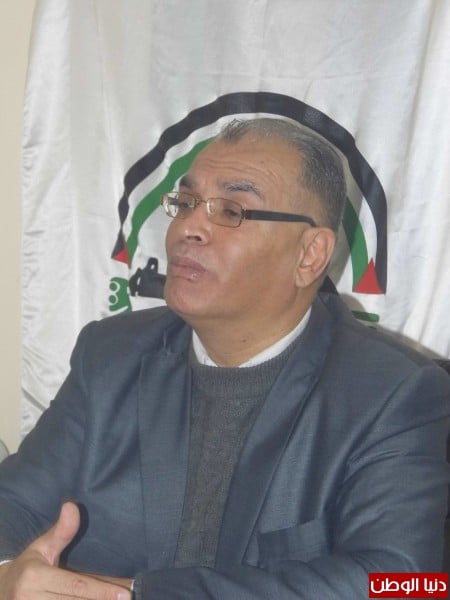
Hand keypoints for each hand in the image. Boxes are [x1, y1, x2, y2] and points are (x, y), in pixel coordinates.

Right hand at [0, 501, 131, 598]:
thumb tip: (72, 505)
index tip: (124, 594)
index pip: (75, 586)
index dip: (101, 591)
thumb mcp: (42, 548)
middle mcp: (30, 599)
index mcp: (35, 577)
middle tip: (126, 598)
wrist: (1, 592)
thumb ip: (61, 532)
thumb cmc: (28, 567)